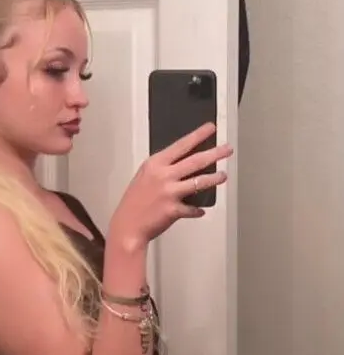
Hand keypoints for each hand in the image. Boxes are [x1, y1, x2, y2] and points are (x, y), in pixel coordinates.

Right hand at [109, 123, 233, 247]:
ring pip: (199, 182)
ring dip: (214, 178)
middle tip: (227, 149)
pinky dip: (197, 210)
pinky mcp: (174, 210)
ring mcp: (169, 192)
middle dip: (215, 153)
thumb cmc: (134, 202)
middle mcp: (163, 176)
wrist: (127, 226)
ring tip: (223, 175)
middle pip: (195, 161)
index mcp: (155, 164)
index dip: (198, 135)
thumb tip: (184, 165)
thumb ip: (162, 169)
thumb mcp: (144, 177)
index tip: (211, 128)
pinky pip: (193, 209)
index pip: (181, 145)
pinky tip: (201, 210)